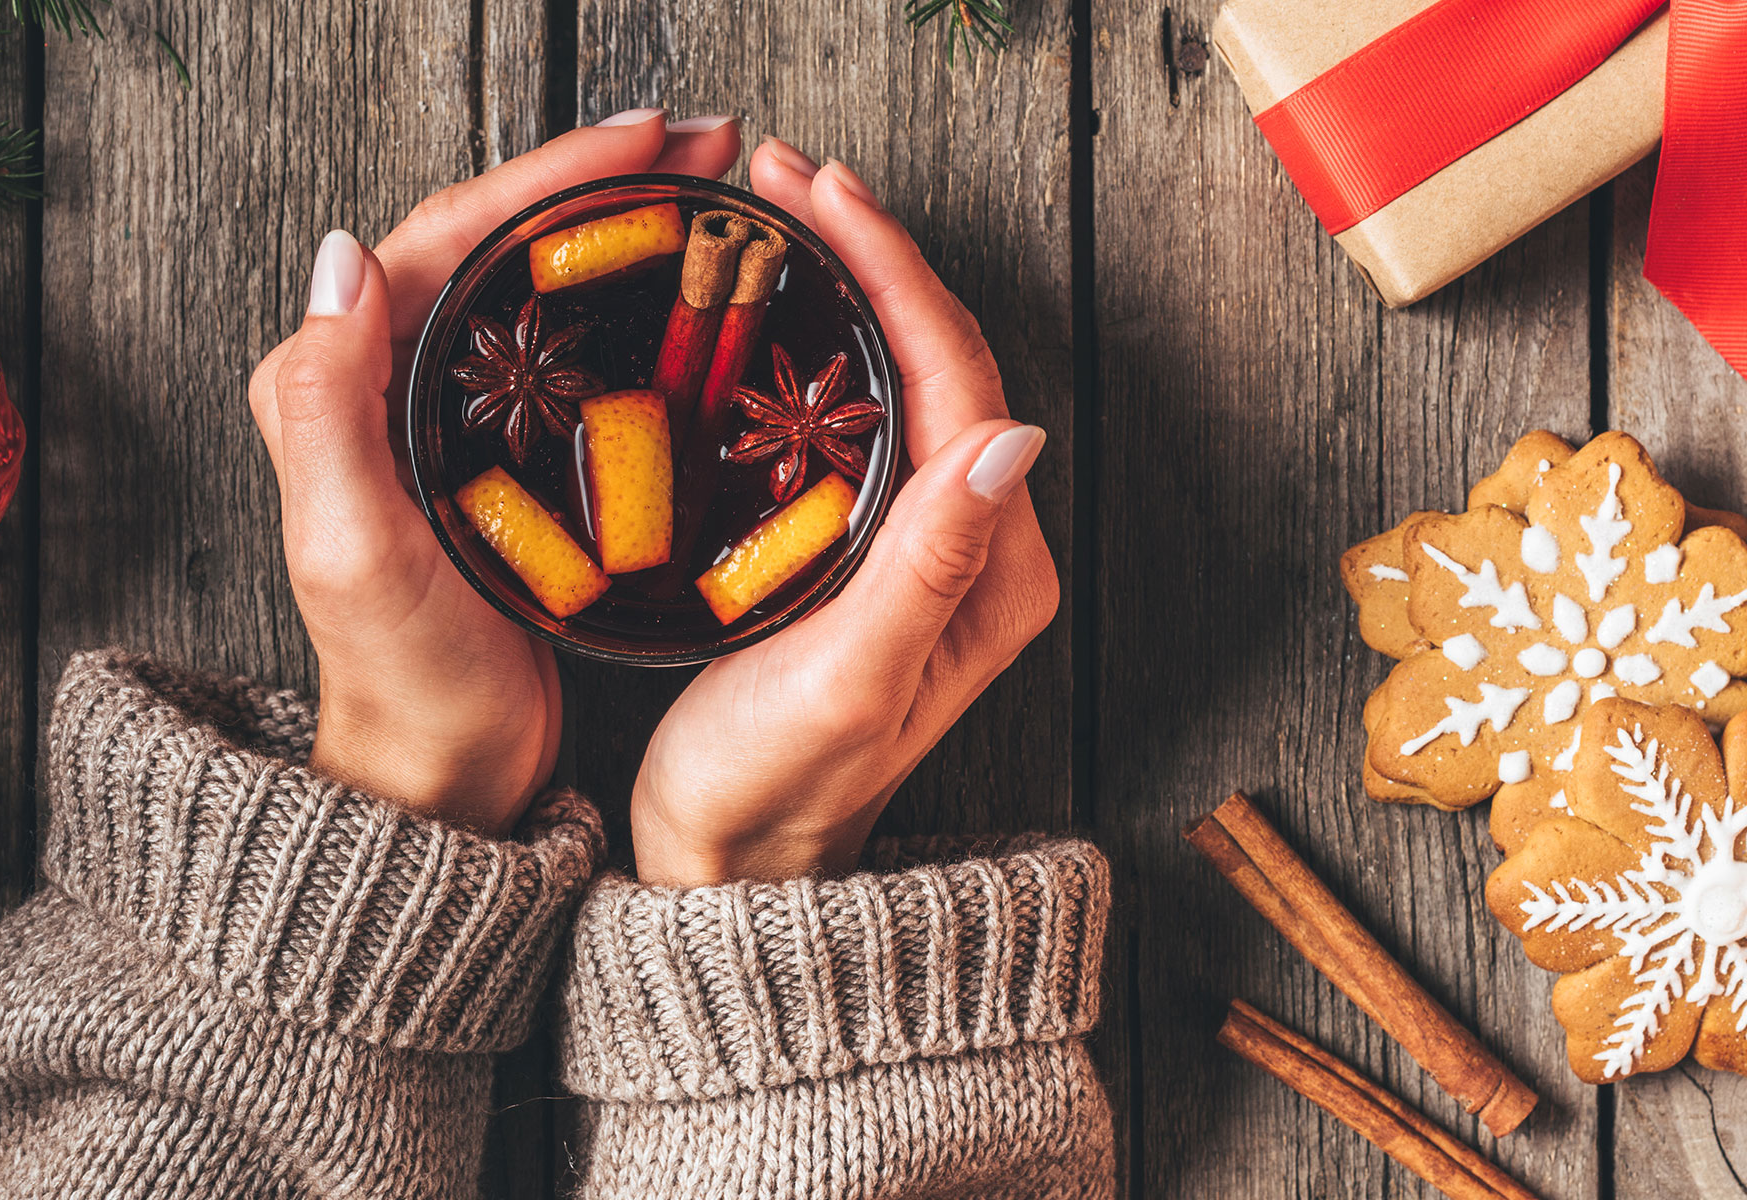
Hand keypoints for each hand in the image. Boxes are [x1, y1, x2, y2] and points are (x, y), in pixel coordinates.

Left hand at [248, 111, 742, 833]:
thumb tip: (344, 255)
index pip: (446, 235)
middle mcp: (380, 381)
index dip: (549, 177)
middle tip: (705, 147)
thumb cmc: (403, 678)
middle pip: (495, 240)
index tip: (647, 143)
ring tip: (709, 192)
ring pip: (534, 285)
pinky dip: (622, 303)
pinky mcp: (500, 455)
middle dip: (597, 181)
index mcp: (335, 379)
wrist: (445, 774)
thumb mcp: (353, 550)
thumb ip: (326, 408)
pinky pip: (562, 346)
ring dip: (617, 229)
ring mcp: (445, 415)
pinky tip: (681, 293)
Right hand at [630, 141, 1059, 883]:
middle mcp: (982, 550)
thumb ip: (930, 562)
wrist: (736, 864)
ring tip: (792, 215)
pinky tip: (789, 311)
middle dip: (879, 257)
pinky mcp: (882, 555)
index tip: (824, 196)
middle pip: (946, 365)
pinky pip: (872, 420)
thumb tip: (1010, 434)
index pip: (960, 383)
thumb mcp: (851, 676)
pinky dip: (835, 347)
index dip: (895, 274)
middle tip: (792, 178)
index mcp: (995, 570)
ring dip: (858, 289)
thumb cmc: (775, 784)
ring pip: (912, 382)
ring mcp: (934, 551)